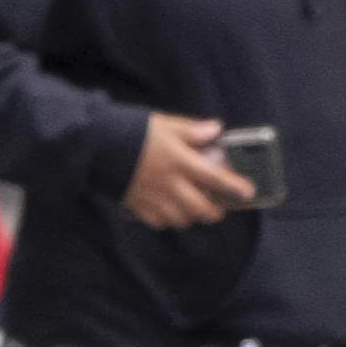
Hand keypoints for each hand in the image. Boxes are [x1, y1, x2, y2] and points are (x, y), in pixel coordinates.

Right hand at [122, 114, 253, 230]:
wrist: (97, 146)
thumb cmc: (134, 131)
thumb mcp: (165, 124)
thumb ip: (191, 130)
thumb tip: (216, 129)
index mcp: (181, 162)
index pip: (215, 178)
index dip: (235, 187)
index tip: (248, 192)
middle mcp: (172, 185)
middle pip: (201, 208)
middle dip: (214, 211)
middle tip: (218, 207)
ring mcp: (154, 199)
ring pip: (182, 219)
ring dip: (192, 217)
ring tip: (193, 210)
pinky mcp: (138, 206)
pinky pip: (159, 222)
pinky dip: (168, 221)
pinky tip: (169, 213)